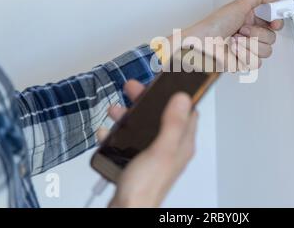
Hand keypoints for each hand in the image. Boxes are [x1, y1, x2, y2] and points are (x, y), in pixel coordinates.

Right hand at [98, 80, 197, 207]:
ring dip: (130, 115)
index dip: (177, 95)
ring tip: (116, 109)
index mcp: (181, 144)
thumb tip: (183, 99)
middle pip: (161, 115)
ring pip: (144, 127)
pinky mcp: (138, 162)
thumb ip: (173, 123)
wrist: (127, 210)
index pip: (187, 112)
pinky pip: (128, 141)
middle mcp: (170, 148)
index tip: (166, 83)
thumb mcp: (161, 150)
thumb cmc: (145, 187)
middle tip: (133, 89)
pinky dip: (118, 134)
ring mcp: (153, 155)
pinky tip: (107, 131)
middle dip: (147, 101)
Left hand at [178, 0, 283, 68]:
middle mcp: (252, 35)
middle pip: (272, 38)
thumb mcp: (238, 5)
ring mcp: (248, 49)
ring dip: (248, 45)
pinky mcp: (244, 62)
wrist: (202, 43)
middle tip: (242, 29)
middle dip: (256, 34)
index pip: (274, 23)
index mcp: (252, 20)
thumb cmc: (214, 25)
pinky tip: (233, 50)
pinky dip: (243, 55)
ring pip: (266, 52)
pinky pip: (256, 62)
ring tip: (234, 40)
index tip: (274, 22)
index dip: (277, 23)